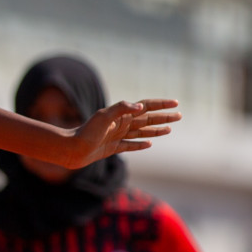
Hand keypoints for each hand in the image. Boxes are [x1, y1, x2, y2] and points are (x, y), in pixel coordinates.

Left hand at [65, 99, 180, 167]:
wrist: (71, 149)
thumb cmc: (86, 132)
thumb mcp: (103, 116)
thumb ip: (121, 108)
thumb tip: (141, 107)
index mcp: (121, 114)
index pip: (146, 107)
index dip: (161, 104)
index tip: (176, 103)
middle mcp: (120, 124)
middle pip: (147, 119)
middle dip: (164, 117)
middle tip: (180, 116)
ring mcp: (117, 136)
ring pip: (141, 132)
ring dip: (156, 130)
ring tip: (170, 129)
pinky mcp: (112, 148)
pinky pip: (131, 145)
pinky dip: (141, 144)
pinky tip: (149, 143)